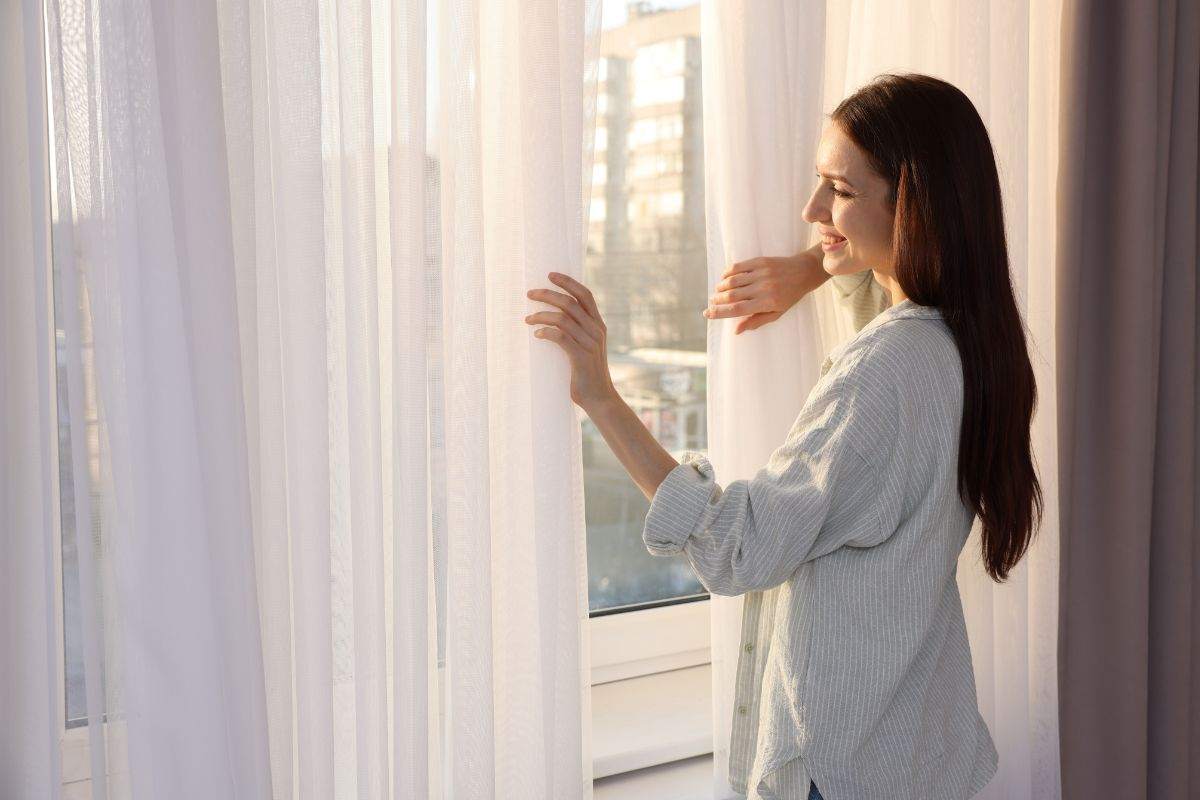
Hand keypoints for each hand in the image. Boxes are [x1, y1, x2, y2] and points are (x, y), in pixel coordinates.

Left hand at [525, 271, 617, 411]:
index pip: (585, 295)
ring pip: (562, 318)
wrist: (599, 398)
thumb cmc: (586, 373)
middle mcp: (596, 331)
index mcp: (598, 325)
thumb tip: (555, 318)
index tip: (550, 275)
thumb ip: (577, 331)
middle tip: (529, 293)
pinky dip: (546, 332)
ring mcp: (590, 343)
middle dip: (547, 294)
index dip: (568, 282)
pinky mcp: (581, 357)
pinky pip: (560, 337)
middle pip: (570, 303)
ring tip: (527, 319)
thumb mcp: (586, 347)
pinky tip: (537, 334)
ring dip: (541, 315)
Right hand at [703, 246, 828, 333]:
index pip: (737, 310)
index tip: (708, 314)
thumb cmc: (790, 296)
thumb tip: (736, 330)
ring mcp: (761, 273)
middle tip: (712, 302)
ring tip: (718, 291)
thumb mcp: (776, 313)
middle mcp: (763, 288)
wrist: (804, 272)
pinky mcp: (760, 261)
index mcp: (767, 303)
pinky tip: (724, 277)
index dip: (720, 313)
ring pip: (733, 281)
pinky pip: (738, 267)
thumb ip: (755, 322)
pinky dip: (727, 273)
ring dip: (721, 287)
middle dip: (718, 300)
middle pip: (732, 295)